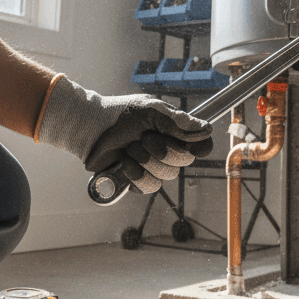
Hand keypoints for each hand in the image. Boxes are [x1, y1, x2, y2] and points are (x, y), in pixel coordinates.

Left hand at [35, 77, 212, 193]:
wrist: (91, 127)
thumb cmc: (121, 114)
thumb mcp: (152, 111)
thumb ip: (179, 122)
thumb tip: (206, 131)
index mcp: (176, 133)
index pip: (202, 145)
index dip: (202, 148)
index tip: (195, 148)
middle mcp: (169, 151)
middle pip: (184, 161)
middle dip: (163, 150)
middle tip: (144, 138)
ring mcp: (154, 167)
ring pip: (167, 176)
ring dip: (146, 160)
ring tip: (129, 148)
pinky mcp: (138, 181)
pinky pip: (149, 186)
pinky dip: (135, 174)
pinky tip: (124, 163)